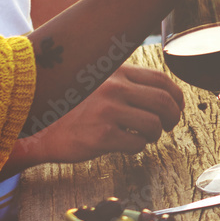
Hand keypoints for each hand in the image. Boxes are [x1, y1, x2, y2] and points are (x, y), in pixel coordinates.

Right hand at [27, 64, 184, 163]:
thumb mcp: (101, 84)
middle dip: (173, 117)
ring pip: (154, 124)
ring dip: (155, 134)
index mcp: (117, 73)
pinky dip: (138, 147)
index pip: (162, 81)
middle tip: (168, 126)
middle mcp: (114, 88)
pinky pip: (138, 143)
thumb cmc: (75, 109)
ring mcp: (108, 111)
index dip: (177, 97)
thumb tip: (170, 98)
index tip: (177, 107)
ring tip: (145, 136)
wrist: (41, 129)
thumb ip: (130, 85)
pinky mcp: (102, 135)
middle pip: (164, 102)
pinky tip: (126, 144)